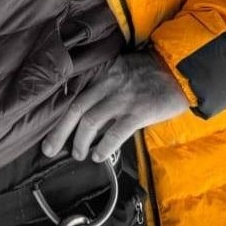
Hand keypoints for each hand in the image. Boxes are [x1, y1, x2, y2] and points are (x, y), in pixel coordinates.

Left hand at [41, 48, 188, 161]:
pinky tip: (98, 155)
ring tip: (78, 154)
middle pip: (76, 109)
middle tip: (49, 150)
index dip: (57, 113)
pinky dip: (104, 146)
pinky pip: (115, 133)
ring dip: (80, 141)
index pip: (74, 93)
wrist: (180, 71)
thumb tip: (86, 108)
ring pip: (91, 121)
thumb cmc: (152, 72)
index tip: (45, 128)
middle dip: (59, 131)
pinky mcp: (139, 112)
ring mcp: (123, 98)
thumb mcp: (122, 70)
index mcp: (103, 73)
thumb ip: (104, 84)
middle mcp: (108, 84)